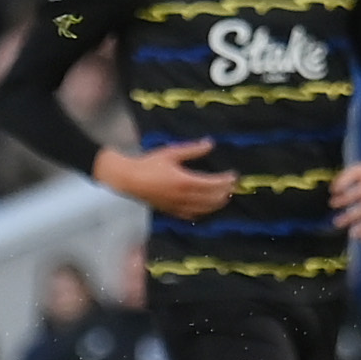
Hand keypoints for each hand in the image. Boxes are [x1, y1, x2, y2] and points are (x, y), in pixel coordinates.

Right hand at [91, 139, 236, 219]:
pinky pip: (192, 215)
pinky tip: (207, 208)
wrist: (126, 180)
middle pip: (213, 198)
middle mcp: (184, 197)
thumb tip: (210, 143)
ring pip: (205, 209)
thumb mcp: (171, 153)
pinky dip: (204, 212)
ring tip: (226, 196)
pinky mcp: (171, 211)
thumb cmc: (148, 164)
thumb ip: (192, 150)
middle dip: (226, 192)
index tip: (234, 175)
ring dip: (218, 203)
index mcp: (185, 181)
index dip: (227, 180)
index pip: (214, 184)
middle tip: (233, 185)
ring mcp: (178, 206)